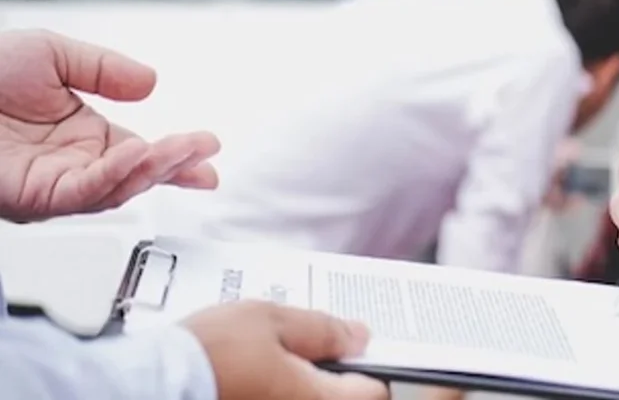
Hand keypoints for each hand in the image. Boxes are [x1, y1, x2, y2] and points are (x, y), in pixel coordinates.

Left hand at [0, 29, 219, 221]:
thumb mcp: (51, 55)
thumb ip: (104, 69)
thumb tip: (151, 84)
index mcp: (83, 138)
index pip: (142, 154)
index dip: (177, 155)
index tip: (208, 150)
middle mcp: (72, 167)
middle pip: (137, 176)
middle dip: (176, 166)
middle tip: (206, 155)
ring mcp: (53, 185)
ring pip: (116, 188)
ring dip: (154, 170)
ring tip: (182, 150)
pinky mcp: (33, 197)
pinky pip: (83, 191)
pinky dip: (115, 176)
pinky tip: (138, 155)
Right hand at [185, 301, 388, 399]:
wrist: (149, 385)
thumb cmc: (208, 354)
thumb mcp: (272, 320)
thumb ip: (322, 329)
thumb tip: (358, 337)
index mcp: (315, 399)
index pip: (375, 391)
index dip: (371, 365)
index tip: (355, 346)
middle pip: (345, 399)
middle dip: (336, 374)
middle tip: (317, 347)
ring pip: (310, 398)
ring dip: (306, 381)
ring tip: (282, 355)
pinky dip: (281, 388)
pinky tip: (261, 372)